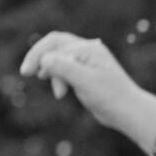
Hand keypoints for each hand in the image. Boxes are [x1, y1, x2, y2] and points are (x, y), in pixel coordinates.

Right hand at [19, 31, 155, 154]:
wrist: (128, 112)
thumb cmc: (109, 96)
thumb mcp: (84, 81)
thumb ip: (64, 68)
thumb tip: (44, 58)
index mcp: (88, 48)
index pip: (54, 43)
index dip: (37, 55)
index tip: (27, 73)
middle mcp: (88, 51)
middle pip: (55, 46)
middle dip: (40, 59)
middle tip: (27, 73)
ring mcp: (87, 61)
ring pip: (58, 59)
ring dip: (52, 73)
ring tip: (59, 92)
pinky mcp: (86, 74)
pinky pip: (64, 69)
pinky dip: (59, 79)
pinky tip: (61, 92)